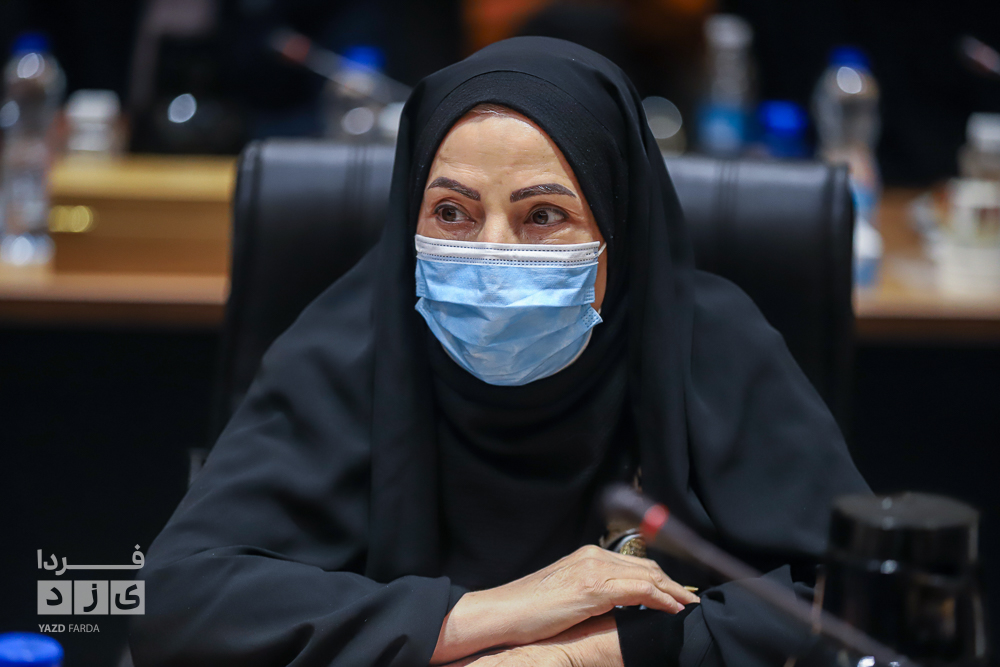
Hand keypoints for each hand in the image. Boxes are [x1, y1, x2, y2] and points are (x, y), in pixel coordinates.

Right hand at [431, 545, 697, 663]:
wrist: (502, 612)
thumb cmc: (528, 611)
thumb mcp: (566, 596)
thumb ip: (591, 593)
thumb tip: (615, 606)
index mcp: (586, 555)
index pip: (634, 563)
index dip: (660, 578)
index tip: (678, 593)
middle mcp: (592, 555)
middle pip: (646, 565)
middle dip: (673, 583)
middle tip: (692, 599)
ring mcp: (593, 569)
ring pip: (648, 574)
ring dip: (673, 591)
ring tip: (689, 605)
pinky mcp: (593, 588)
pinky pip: (639, 589)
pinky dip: (662, 598)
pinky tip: (673, 609)